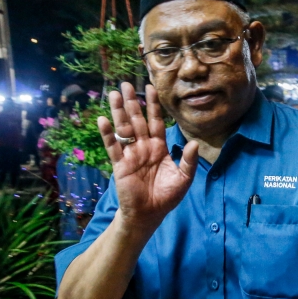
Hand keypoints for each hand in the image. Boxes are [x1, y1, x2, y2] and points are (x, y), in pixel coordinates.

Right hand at [98, 82, 198, 229]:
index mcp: (159, 147)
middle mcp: (144, 147)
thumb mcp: (183, 178)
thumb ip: (188, 161)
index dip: (153, 105)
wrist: (149, 215)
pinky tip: (103, 120)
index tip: (151, 87)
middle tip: (126, 83)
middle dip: (132, 102)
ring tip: (114, 94)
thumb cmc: (167, 197)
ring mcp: (131, 155)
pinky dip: (108, 134)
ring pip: (123, 129)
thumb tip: (194, 142)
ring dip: (118, 112)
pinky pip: (113, 147)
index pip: (156, 121)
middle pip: (137, 120)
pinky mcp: (120, 165)